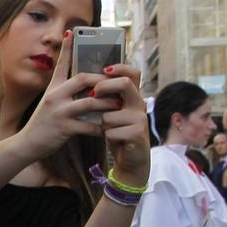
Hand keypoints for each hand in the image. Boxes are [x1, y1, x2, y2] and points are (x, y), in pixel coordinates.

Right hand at [16, 32, 106, 153]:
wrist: (28, 143)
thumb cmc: (43, 123)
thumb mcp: (49, 102)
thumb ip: (64, 92)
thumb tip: (84, 85)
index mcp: (52, 88)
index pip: (60, 64)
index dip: (66, 48)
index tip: (71, 32)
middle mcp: (54, 96)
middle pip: (82, 79)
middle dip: (101, 81)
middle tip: (115, 83)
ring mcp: (59, 112)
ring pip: (89, 102)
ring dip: (107, 103)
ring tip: (118, 105)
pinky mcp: (63, 128)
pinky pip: (88, 125)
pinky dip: (100, 127)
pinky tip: (108, 128)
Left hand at [93, 64, 149, 186]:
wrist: (130, 158)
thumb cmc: (117, 131)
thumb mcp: (112, 111)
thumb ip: (106, 97)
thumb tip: (86, 80)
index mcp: (132, 96)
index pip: (132, 73)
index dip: (120, 68)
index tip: (104, 69)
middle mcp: (139, 104)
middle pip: (125, 84)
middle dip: (104, 86)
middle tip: (92, 94)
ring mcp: (140, 118)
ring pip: (110, 113)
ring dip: (102, 123)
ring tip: (109, 129)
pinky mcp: (138, 133)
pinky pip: (111, 130)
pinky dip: (106, 136)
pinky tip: (114, 140)